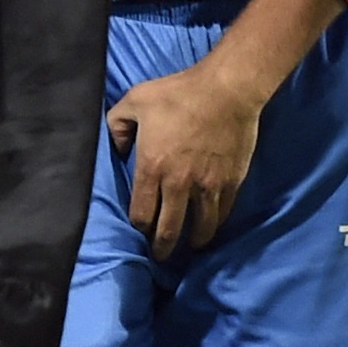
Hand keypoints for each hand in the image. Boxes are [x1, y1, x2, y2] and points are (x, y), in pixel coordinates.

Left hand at [106, 54, 267, 256]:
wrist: (227, 90)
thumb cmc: (177, 93)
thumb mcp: (134, 103)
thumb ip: (117, 127)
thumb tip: (116, 149)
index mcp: (151, 168)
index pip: (141, 214)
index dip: (139, 227)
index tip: (139, 230)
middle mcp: (178, 183)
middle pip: (168, 230)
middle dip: (162, 247)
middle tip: (160, 256)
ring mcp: (208, 185)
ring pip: (200, 228)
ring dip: (192, 242)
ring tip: (188, 248)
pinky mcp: (232, 182)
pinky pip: (223, 213)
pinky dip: (215, 225)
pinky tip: (210, 228)